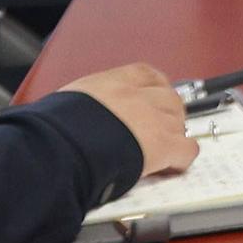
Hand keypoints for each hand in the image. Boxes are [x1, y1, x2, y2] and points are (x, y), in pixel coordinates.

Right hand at [68, 63, 201, 180]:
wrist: (62, 146)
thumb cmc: (55, 128)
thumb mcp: (66, 103)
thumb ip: (84, 105)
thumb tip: (79, 116)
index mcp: (113, 83)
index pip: (146, 75)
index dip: (154, 89)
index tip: (154, 98)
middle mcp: (138, 96)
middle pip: (169, 99)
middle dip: (167, 114)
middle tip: (158, 130)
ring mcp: (155, 119)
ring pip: (180, 124)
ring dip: (174, 137)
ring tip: (162, 152)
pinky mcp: (164, 145)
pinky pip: (187, 150)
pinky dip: (181, 159)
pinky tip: (171, 167)